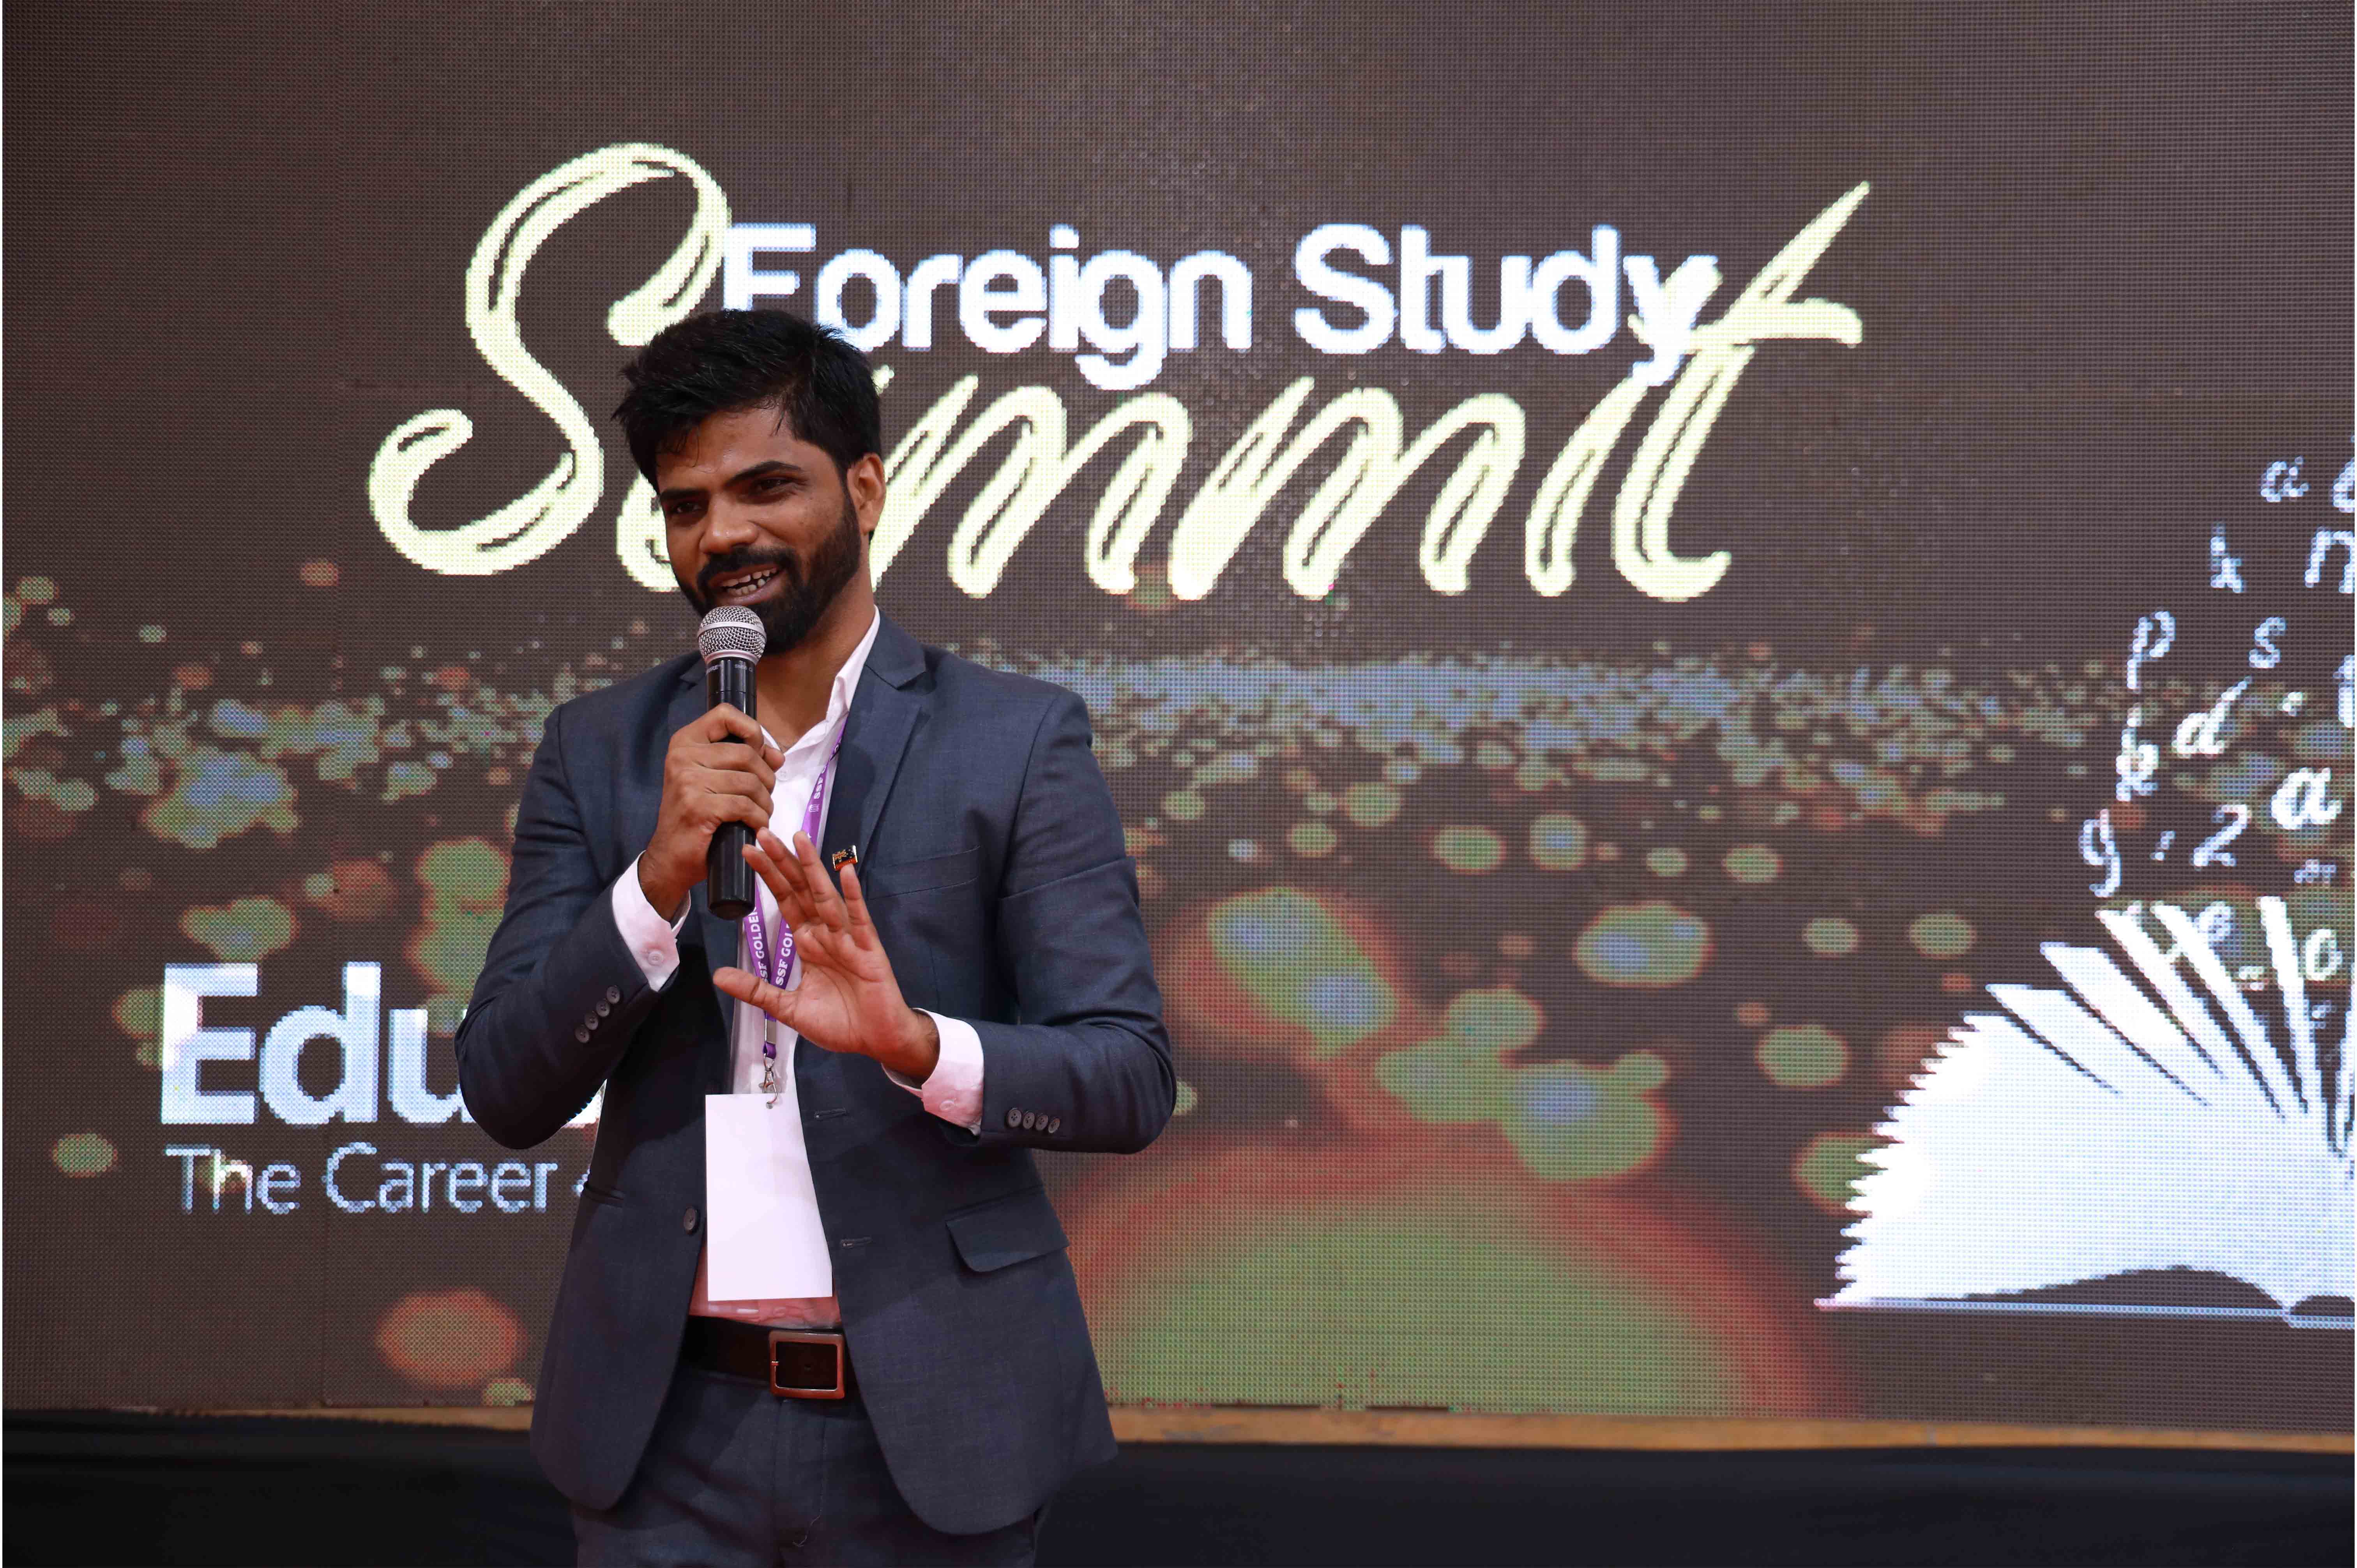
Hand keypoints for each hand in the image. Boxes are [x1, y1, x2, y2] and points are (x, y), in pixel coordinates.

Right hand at [637, 707, 785, 918]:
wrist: (670, 856)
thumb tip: (778, 755)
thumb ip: (745, 761)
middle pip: (746, 753)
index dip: (752, 731)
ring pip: (750, 781)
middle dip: (766, 777)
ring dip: (765, 802)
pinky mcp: (697, 807)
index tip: (760, 754)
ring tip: (760, 813)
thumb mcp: (715, 779)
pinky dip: (758, 818)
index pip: (724, 714)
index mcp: (685, 742)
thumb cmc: (696, 815)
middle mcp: (682, 756)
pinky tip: (755, 826)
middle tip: (764, 796)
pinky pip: (745, 806)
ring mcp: (688, 781)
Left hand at [712, 829, 940, 1080]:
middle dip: (783, 862)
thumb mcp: (788, 1008)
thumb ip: (756, 990)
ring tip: (799, 838)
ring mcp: (848, 938)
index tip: (748, 852)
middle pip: (800, 890)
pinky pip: (859, 918)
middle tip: (763, 832)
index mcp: (809, 943)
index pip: (785, 901)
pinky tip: (845, 872)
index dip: (768, 877)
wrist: (876, 1041)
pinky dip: (852, 895)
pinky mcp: (868, 948)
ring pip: (825, 896)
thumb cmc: (841, 1022)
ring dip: (813, 867)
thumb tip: (718, 976)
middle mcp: (826, 933)